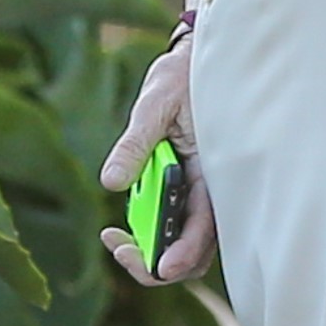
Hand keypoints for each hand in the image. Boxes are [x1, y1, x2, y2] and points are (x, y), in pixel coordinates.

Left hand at [99, 39, 216, 285]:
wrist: (197, 59)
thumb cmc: (184, 77)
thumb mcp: (155, 104)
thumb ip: (135, 144)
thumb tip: (111, 183)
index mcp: (214, 171)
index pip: (204, 229)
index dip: (181, 254)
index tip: (157, 266)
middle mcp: (212, 189)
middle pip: (194, 251)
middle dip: (157, 262)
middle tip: (118, 246)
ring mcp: (200, 192)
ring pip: (184, 243)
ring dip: (151, 249)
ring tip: (115, 237)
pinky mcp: (187, 188)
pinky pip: (174, 223)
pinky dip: (150, 232)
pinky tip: (124, 223)